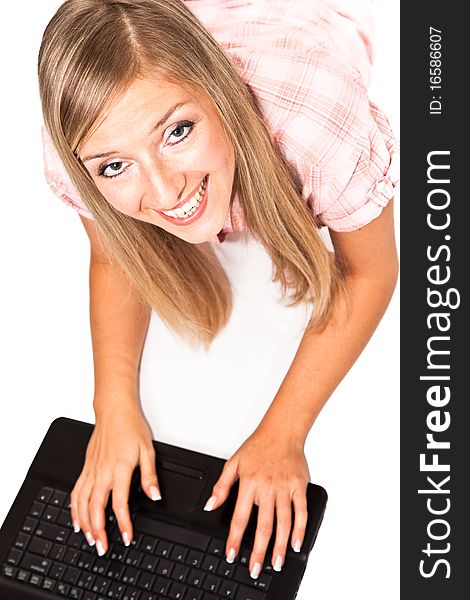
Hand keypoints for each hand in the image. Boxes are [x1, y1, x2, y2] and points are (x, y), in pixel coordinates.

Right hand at [70, 402, 160, 555]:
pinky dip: (74, 508)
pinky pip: (76, 491)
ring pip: (82, 502)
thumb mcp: (148, 450)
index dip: (123, 523)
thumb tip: (154, 495)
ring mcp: (91, 470)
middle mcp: (102, 472)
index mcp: (119, 469)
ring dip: (85, 523)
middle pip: (96, 507)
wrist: (114, 411)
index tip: (126, 537)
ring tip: (89, 538)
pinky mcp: (86, 467)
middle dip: (98, 530)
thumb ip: (149, 476)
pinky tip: (77, 518)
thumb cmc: (131, 427)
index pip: (120, 503)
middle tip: (102, 547)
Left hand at [203, 430, 309, 576]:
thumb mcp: (233, 463)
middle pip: (263, 525)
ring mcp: (285, 488)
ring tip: (276, 562)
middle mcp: (267, 487)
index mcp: (249, 483)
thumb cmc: (258, 446)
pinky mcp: (300, 487)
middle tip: (256, 568)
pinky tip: (296, 543)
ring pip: (283, 522)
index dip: (235, 539)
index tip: (232, 554)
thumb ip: (221, 486)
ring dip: (279, 546)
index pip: (240, 517)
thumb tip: (210, 505)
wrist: (282, 432)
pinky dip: (300, 529)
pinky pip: (301, 512)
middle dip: (259, 551)